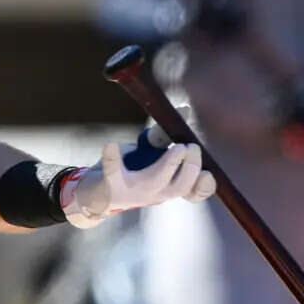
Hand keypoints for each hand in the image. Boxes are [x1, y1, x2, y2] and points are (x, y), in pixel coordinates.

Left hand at [58, 128, 214, 228]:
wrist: (95, 195)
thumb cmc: (129, 171)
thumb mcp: (151, 153)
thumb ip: (167, 134)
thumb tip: (186, 109)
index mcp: (168, 187)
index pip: (194, 191)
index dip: (205, 184)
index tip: (208, 170)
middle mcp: (154, 193)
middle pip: (180, 186)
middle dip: (190, 166)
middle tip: (188, 147)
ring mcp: (133, 192)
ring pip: (156, 182)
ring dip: (168, 164)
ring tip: (175, 146)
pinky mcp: (111, 185)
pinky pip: (113, 172)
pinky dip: (112, 157)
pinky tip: (111, 145)